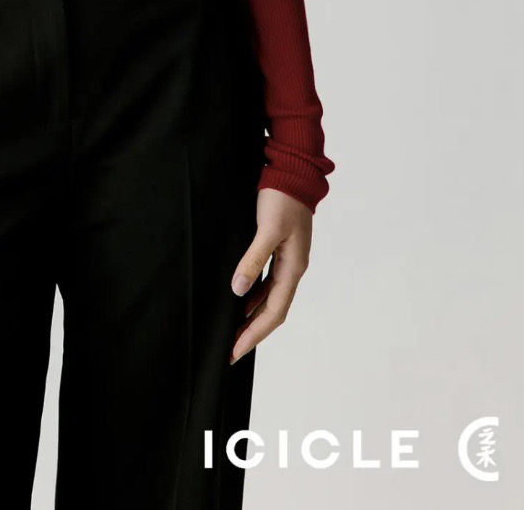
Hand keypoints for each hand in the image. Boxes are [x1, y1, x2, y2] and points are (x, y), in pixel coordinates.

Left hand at [228, 186, 312, 363]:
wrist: (293, 172)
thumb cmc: (282, 197)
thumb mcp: (268, 229)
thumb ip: (254, 259)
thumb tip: (239, 291)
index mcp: (293, 268)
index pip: (273, 313)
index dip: (254, 334)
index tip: (235, 351)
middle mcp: (292, 269)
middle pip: (272, 311)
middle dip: (252, 332)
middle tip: (230, 350)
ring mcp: (287, 260)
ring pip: (269, 298)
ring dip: (252, 316)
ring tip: (233, 330)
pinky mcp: (279, 249)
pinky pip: (267, 282)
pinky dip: (254, 295)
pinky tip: (241, 298)